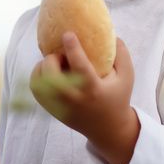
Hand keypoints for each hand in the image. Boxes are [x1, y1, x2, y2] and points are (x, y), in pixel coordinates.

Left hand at [29, 34, 136, 155]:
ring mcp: (61, 107)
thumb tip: (112, 35)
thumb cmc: (118, 98)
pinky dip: (38, 76)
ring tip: (55, 63)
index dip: (72, 48)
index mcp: (93, 90)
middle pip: (52, 77)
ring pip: (39, 83)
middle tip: (60, 55)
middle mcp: (74, 99)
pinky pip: (36, 90)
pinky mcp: (53, 110)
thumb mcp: (127, 77)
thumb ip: (121, 55)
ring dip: (43, 67)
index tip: (67, 34)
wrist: (108, 129)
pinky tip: (50, 72)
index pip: (80, 67)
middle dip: (52, 59)